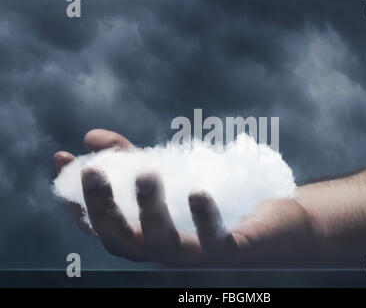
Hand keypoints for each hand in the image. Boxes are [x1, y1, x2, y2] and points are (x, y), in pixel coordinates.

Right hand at [54, 130, 311, 265]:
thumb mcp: (169, 176)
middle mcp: (165, 253)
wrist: (274, 223)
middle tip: (91, 170)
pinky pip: (217, 241)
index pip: (100, 225)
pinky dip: (205, 218)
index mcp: (146, 236)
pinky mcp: (233, 252)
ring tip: (146, 174)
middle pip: (123, 241)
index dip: (77, 196)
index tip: (62, 159)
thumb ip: (130, 160)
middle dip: (103, 208)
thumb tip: (92, 136)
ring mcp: (198, 257)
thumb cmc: (214, 203)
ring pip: (165, 245)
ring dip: (151, 211)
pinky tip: (196, 192)